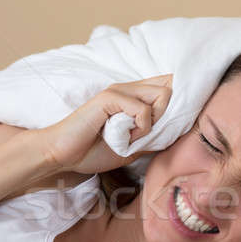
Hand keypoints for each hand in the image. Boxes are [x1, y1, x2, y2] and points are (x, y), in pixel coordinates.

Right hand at [34, 74, 172, 173]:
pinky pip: (143, 110)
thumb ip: (150, 138)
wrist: (63, 155)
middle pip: (171, 88)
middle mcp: (128, 89)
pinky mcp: (109, 97)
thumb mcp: (131, 148)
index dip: (177, 102)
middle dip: (168, 115)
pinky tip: (123, 138)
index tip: (171, 124)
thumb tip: (174, 134)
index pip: (166, 85)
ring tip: (133, 137)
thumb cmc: (91, 151)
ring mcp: (119, 91)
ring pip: (162, 95)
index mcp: (133, 97)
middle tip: (146, 134)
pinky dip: (140, 129)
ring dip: (154, 122)